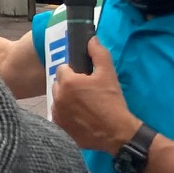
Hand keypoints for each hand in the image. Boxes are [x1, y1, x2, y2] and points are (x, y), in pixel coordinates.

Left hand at [51, 38, 142, 155]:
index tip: (86, 80)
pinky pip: (58, 114)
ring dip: (66, 99)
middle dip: (69, 85)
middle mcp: (58, 96)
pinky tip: (80, 117)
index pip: (63, 69)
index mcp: (67, 82)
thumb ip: (98, 53)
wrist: (116, 133)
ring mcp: (57, 113)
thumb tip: (91, 39)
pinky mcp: (59, 126)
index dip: (75, 73)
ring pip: (58, 99)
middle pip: (59, 84)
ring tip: (84, 105)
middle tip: (86, 92)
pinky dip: (66, 114)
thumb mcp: (108, 74)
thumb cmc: (112, 101)